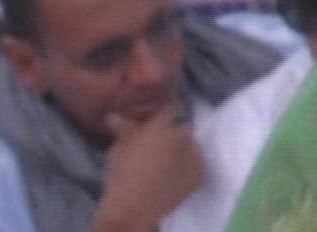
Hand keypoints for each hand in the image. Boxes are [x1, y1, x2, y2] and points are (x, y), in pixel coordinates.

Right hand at [94, 105, 205, 230]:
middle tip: (162, 147)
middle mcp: (182, 136)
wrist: (134, 208)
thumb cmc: (121, 176)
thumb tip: (114, 116)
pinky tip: (176, 177)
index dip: (168, 110)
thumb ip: (124, 130)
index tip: (164, 115)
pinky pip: (197, 165)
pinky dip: (189, 169)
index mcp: (161, 127)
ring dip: (184, 151)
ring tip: (169, 165)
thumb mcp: (118, 150)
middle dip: (175, 134)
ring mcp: (195, 155)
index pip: (171, 108)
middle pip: (183, 128)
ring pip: (192, 147)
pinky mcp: (201, 173)